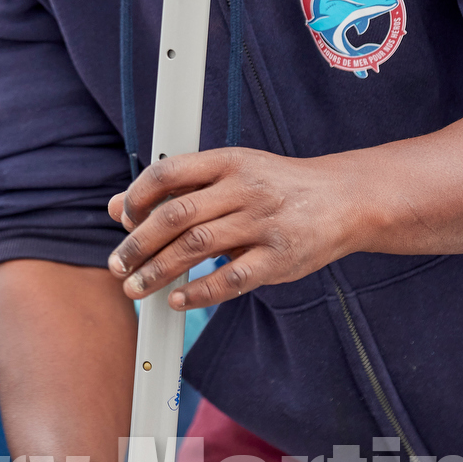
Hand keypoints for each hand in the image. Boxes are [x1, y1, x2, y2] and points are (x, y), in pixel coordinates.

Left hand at [107, 147, 358, 310]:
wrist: (344, 200)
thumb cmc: (276, 187)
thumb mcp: (231, 173)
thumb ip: (179, 188)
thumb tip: (119, 208)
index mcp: (229, 161)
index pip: (169, 172)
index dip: (138, 196)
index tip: (124, 219)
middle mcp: (244, 189)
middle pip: (177, 215)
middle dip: (139, 243)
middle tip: (118, 265)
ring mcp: (263, 224)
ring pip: (197, 247)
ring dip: (158, 271)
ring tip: (135, 288)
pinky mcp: (279, 259)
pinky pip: (232, 279)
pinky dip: (199, 292)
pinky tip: (177, 300)